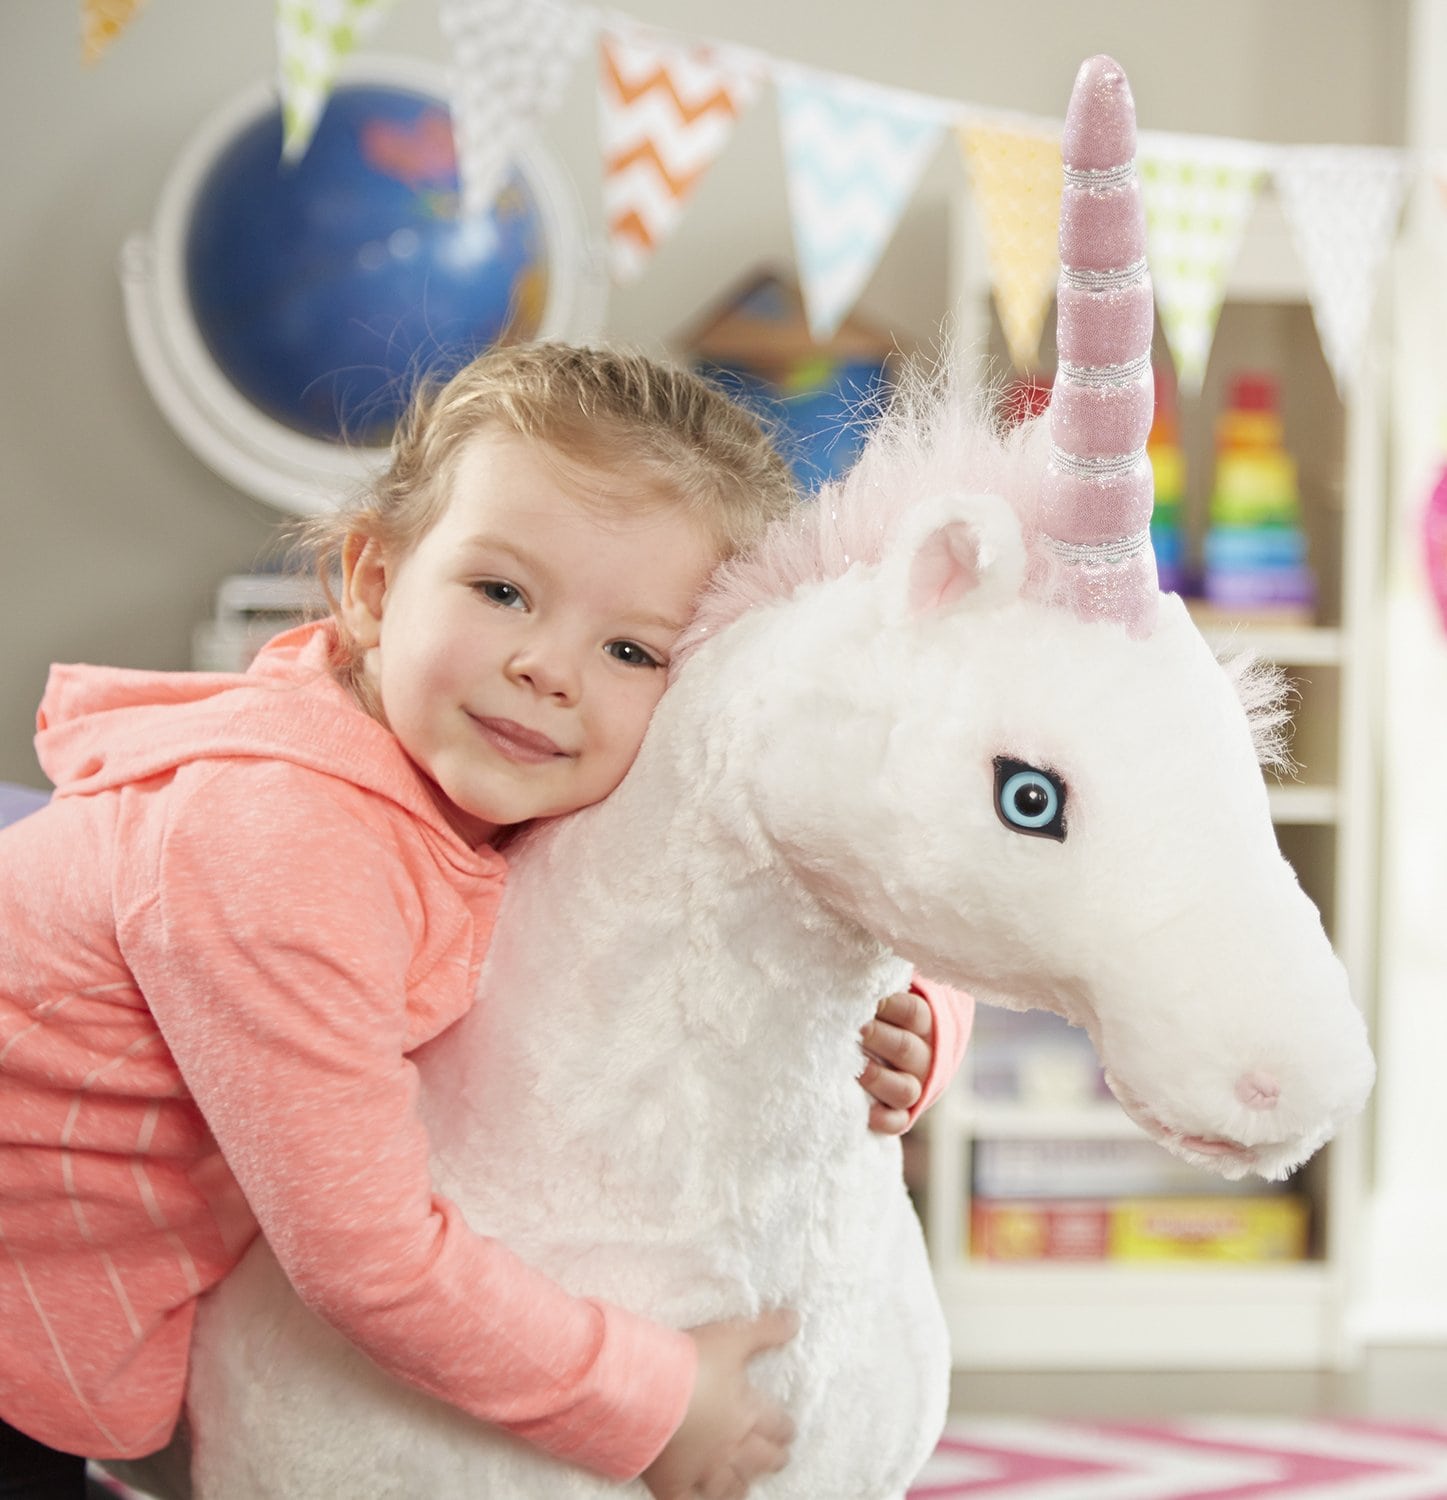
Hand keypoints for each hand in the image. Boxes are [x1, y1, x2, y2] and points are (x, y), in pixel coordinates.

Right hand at [642, 1308, 797, 1499]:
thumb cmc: (688, 1362)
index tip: (789, 1429)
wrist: (643, 1388)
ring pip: (731, 1487)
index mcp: (747, 1414)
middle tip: (778, 1457)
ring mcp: (703, 1469)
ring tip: (745, 1483)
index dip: (784, 1427)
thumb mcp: (733, 1337)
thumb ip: (766, 1329)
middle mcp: (731, 1447)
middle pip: (762, 1459)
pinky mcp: (673, 1483)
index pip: (777, 1425)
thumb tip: (795, 1319)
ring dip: (741, 1484)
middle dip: (773, 1457)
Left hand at [858, 989, 932, 1134]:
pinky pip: (899, 1121)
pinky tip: (868, 1114)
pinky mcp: (903, 1113)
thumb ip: (874, 984)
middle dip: (877, 1038)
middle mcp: (923, 1055)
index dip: (889, 1005)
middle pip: (905, 1048)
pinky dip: (885, 1120)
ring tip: (856, 1069)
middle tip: (854, 1029)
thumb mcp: (886, 994)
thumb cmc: (882, 1013)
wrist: (902, 1053)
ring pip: (905, 1089)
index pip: (913, 1012)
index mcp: (923, 1022)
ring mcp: (914, 1086)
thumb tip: (838, 961)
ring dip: (880, 1078)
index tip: (862, 999)